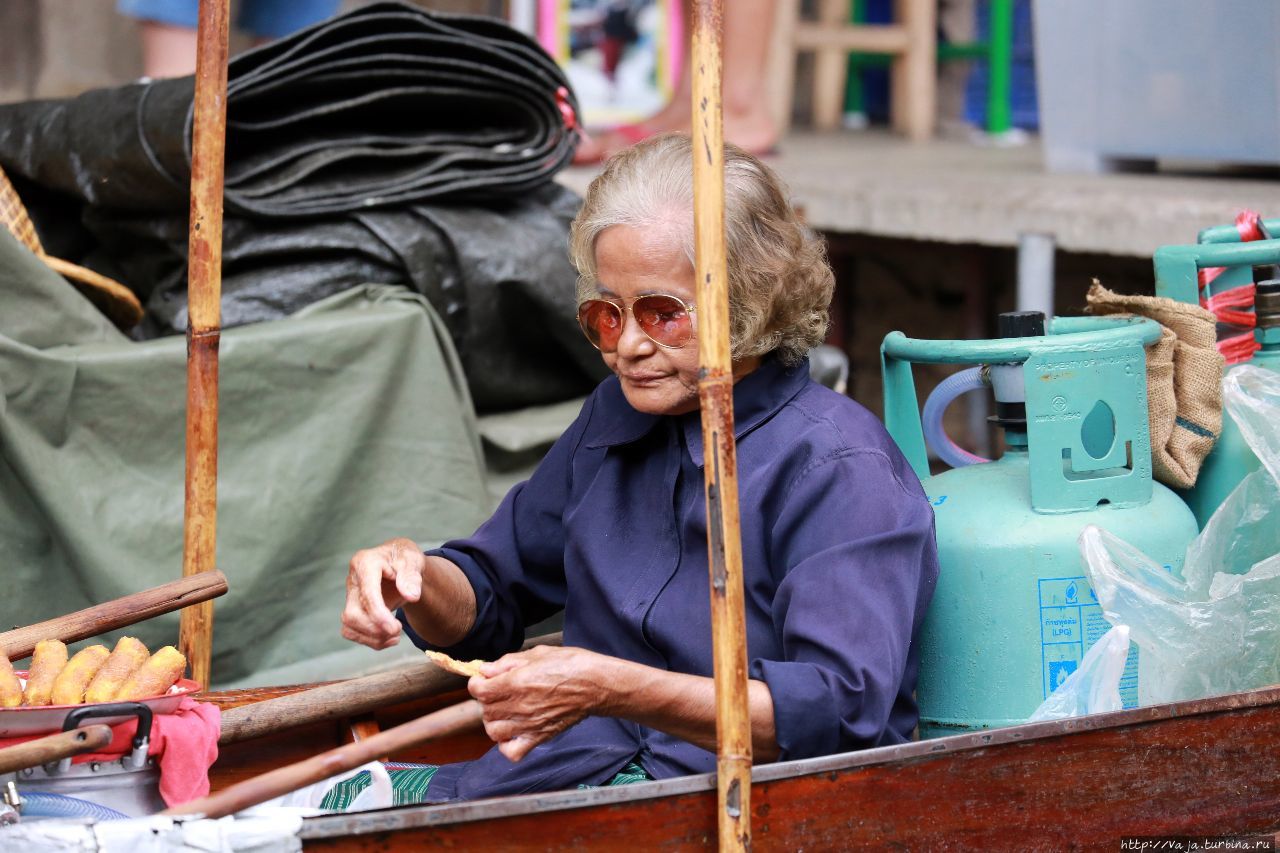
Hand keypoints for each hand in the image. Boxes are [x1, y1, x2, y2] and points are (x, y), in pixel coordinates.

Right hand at [341, 537, 424, 649]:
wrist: (400, 564)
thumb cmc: (405, 559)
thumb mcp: (413, 559)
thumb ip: (412, 576)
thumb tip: (411, 596)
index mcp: (365, 562)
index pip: (367, 593)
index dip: (379, 614)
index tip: (395, 629)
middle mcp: (353, 580)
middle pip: (353, 614)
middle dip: (375, 629)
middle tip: (398, 630)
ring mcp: (350, 595)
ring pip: (349, 624)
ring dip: (373, 637)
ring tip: (395, 635)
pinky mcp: (352, 609)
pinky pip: (351, 631)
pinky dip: (369, 640)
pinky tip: (387, 637)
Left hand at [468, 646, 617, 761]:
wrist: (595, 684)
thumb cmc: (570, 665)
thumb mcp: (537, 654)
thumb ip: (507, 662)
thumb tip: (486, 669)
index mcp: (515, 682)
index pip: (478, 690)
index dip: (477, 682)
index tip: (484, 679)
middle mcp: (518, 706)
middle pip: (484, 710)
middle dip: (487, 700)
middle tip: (499, 691)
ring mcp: (528, 724)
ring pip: (493, 731)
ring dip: (494, 721)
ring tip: (505, 711)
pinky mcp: (539, 737)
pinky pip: (512, 751)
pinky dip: (507, 745)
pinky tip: (513, 731)